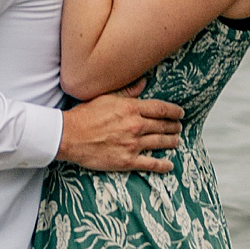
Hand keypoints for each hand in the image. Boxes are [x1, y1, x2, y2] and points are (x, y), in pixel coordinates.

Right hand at [59, 83, 183, 173]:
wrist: (70, 136)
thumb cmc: (85, 115)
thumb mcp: (106, 97)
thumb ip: (127, 91)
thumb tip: (143, 83)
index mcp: (131, 108)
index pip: (161, 109)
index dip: (174, 111)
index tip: (180, 113)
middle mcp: (135, 126)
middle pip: (163, 126)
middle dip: (174, 126)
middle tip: (179, 127)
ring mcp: (132, 144)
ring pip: (160, 143)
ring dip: (171, 142)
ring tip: (176, 141)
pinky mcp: (127, 161)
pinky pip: (150, 164)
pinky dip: (162, 165)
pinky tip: (169, 165)